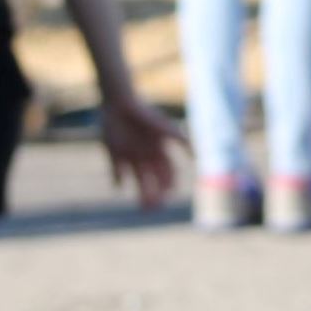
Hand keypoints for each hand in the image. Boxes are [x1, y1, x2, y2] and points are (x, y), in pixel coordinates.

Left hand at [100, 93, 186, 209]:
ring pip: (137, 179)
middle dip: (155, 194)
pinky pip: (117, 172)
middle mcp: (146, 155)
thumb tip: (196, 155)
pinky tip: (121, 186)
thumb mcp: (164, 126)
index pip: (168, 172)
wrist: (120, 103)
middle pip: (153, 180)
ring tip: (143, 207)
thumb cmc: (144, 114)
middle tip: (154, 208)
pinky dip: (118, 179)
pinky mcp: (114, 154)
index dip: (169, 184)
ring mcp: (130, 156)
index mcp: (159, 150)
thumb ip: (179, 139)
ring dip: (140, 193)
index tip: (169, 194)